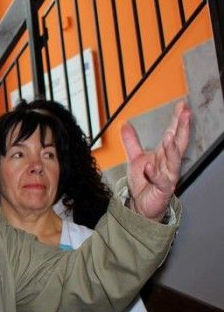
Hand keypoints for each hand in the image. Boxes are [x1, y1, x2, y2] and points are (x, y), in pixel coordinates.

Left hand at [121, 101, 190, 220]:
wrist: (140, 205)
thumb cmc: (143, 182)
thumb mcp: (135, 158)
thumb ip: (131, 142)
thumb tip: (125, 124)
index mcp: (163, 154)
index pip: (173, 134)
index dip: (178, 120)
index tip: (182, 106)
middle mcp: (169, 163)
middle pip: (178, 143)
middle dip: (183, 129)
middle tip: (186, 114)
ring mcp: (168, 176)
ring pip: (173, 160)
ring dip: (172, 148)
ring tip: (170, 135)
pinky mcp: (163, 189)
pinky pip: (160, 180)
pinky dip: (155, 173)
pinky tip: (149, 166)